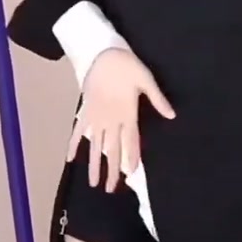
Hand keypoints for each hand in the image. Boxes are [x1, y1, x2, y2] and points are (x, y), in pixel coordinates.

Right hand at [66, 48, 174, 191]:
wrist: (103, 53)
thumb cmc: (128, 66)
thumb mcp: (146, 80)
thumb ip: (158, 99)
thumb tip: (172, 115)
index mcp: (128, 113)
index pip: (131, 141)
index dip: (131, 158)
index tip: (129, 175)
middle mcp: (111, 119)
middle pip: (112, 149)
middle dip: (112, 170)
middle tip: (111, 189)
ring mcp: (96, 117)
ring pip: (95, 145)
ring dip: (94, 164)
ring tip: (93, 183)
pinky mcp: (85, 110)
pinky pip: (78, 130)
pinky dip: (74, 144)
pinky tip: (70, 158)